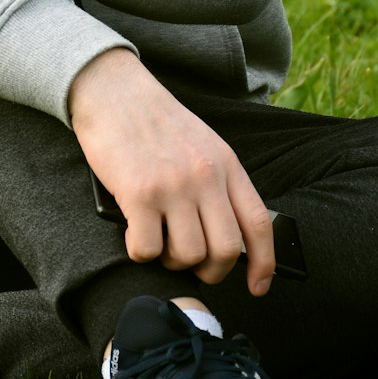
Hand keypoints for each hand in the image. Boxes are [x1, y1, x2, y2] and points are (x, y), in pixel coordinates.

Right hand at [69, 49, 274, 297]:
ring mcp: (173, 186)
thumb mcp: (203, 144)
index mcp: (226, 164)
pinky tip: (133, 232)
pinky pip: (147, 250)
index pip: (258, 223)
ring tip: (158, 241)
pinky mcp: (139, 194)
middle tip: (191, 265)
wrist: (114, 91)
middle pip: (226, 250)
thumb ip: (219, 183)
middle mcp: (205, 176)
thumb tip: (226, 235)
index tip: (258, 287)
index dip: (263, 263)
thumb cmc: (155, 122)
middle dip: (211, 271)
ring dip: (171, 261)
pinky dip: (140, 252)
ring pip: (188, 255)